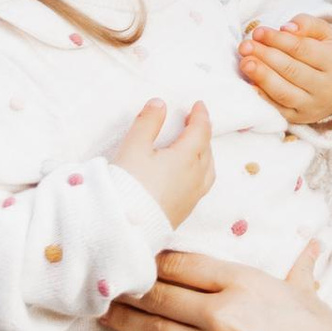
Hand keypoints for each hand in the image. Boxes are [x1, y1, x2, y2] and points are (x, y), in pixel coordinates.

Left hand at [103, 240, 331, 330]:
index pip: (183, 264)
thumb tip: (312, 246)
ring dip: (125, 319)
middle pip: (161, 294)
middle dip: (130, 289)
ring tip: (104, 312)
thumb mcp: (308, 294)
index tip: (136, 261)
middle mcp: (224, 312)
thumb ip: (298, 269)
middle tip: (108, 285)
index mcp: (246, 282)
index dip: (154, 262)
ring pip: (155, 329)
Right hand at [111, 101, 214, 229]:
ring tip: (196, 147)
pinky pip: (201, 186)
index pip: (201, 131)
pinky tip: (190, 175)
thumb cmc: (127, 184)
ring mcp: (192, 197)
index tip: (198, 105)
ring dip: (205, 154)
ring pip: (208, 170)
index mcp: (186, 158)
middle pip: (207, 150)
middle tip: (195, 122)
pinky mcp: (184, 212)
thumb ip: (148, 123)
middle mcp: (195, 178)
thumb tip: (160, 103)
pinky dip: (201, 172)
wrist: (123, 227)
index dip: (201, 115)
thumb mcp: (134, 147)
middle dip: (203, 133)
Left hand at [238, 17, 331, 129]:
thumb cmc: (327, 56)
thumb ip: (307, 24)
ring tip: (245, 63)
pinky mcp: (299, 118)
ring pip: (283, 91)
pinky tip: (250, 85)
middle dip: (265, 56)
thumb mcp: (326, 35)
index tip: (258, 32)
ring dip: (261, 76)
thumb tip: (285, 28)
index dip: (277, 40)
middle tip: (245, 46)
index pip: (301, 49)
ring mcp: (312, 105)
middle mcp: (326, 86)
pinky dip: (262, 97)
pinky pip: (278, 109)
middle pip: (291, 70)